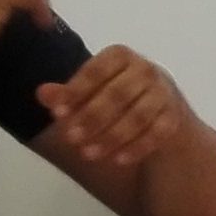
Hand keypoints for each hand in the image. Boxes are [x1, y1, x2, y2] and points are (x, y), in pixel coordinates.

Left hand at [33, 46, 189, 169]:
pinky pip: (157, 132)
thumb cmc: (114, 95)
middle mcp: (146, 69)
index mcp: (121, 55)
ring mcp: (163, 93)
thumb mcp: (88, 91)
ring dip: (112, 136)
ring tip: (88, 154)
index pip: (96, 70)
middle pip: (118, 93)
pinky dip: (137, 147)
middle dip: (92, 118)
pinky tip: (118, 160)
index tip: (57, 114)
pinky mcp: (174, 116)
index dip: (76, 92)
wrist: (157, 109)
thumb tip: (41, 94)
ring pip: (138, 115)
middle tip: (70, 139)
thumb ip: (65, 93)